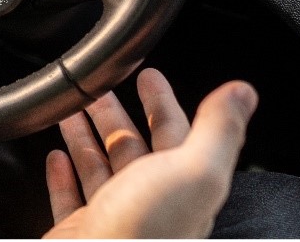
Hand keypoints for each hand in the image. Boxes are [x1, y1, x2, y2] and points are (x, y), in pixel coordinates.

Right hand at [45, 68, 257, 238]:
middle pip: (133, 149)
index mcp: (181, 189)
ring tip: (72, 111)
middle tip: (101, 87)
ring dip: (87, 136)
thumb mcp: (194, 172)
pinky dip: (63, 175)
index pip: (176, 136)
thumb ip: (218, 129)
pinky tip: (56, 158)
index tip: (147, 74)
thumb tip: (242, 92)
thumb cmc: (142, 233)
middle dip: (117, 114)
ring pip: (101, 170)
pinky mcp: (79, 233)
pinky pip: (71, 199)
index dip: (163, 103)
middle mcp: (149, 206)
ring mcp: (113, 221)